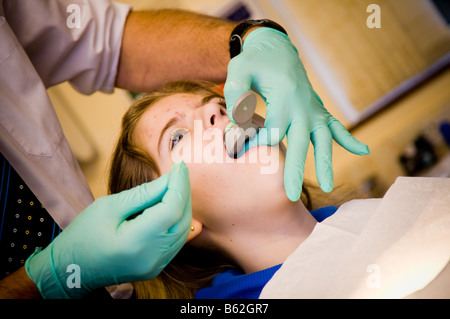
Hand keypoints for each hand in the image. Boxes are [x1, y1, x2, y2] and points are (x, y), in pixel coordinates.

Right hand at [25, 161, 190, 297]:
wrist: (72, 270)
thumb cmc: (83, 235)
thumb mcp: (108, 207)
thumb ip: (143, 193)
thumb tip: (169, 179)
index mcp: (135, 242)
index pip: (171, 209)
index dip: (178, 185)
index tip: (179, 165)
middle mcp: (151, 258)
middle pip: (182, 220)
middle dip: (183, 192)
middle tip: (179, 171)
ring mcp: (155, 266)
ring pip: (183, 230)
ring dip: (183, 206)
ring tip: (175, 184)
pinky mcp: (156, 267)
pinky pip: (176, 240)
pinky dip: (177, 220)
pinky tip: (170, 204)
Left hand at [224, 28, 368, 200]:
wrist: (275, 50)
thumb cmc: (254, 63)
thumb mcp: (239, 71)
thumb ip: (236, 92)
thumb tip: (237, 119)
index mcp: (283, 98)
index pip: (274, 131)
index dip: (258, 143)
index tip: (240, 151)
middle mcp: (303, 106)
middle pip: (301, 143)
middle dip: (295, 170)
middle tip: (290, 195)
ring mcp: (313, 109)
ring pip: (324, 139)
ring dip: (326, 163)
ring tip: (328, 185)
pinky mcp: (318, 110)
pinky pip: (336, 126)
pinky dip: (349, 138)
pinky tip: (363, 151)